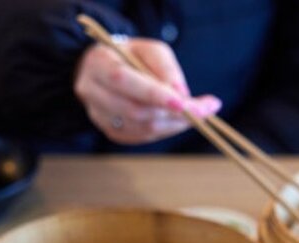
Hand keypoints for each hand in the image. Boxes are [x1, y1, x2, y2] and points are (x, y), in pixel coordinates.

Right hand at [74, 38, 220, 144]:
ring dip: (175, 124)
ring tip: (199, 114)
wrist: (106, 70)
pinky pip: (143, 136)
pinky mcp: (111, 131)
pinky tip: (180, 120)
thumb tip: (182, 95)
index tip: (186, 103)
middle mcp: (93, 92)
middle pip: (135, 111)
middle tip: (205, 110)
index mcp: (99, 63)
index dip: (155, 95)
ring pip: (142, 128)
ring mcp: (99, 115)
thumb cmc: (131, 55)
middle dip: (174, 113)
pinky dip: (166, 130)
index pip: (125, 81)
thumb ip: (166, 68)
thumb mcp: (150, 49)